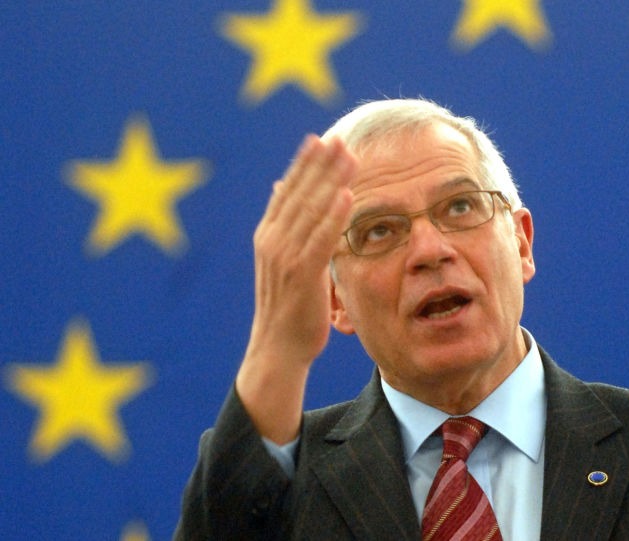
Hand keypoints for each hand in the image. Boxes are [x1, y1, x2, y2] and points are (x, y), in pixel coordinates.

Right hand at [237, 135, 356, 442]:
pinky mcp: (300, 274)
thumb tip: (283, 188)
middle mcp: (272, 240)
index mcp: (269, 235)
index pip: (288, 191)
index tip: (321, 139)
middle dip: (319, 164)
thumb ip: (286, 224)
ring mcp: (284, 256)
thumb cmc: (287, 306)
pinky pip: (319, 239)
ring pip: (309, 210)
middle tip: (338, 137)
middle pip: (298, 193)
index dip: (304, 164)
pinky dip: (332, 216)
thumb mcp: (284, 260)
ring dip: (330, 181)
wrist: (277, 349)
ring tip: (348, 156)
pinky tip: (347, 196)